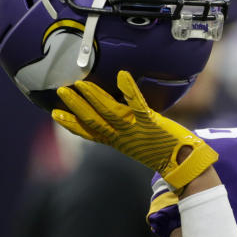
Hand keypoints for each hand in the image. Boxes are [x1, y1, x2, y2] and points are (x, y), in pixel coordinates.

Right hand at [52, 71, 217, 191]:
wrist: (181, 161)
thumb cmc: (158, 148)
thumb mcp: (135, 141)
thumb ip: (122, 128)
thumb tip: (113, 111)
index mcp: (116, 141)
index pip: (89, 133)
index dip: (71, 124)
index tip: (55, 114)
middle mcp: (122, 137)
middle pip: (94, 121)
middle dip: (76, 106)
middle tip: (61, 91)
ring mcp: (135, 130)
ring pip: (109, 113)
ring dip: (94, 97)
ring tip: (81, 84)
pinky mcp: (150, 121)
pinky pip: (137, 104)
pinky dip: (128, 90)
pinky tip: (122, 75)